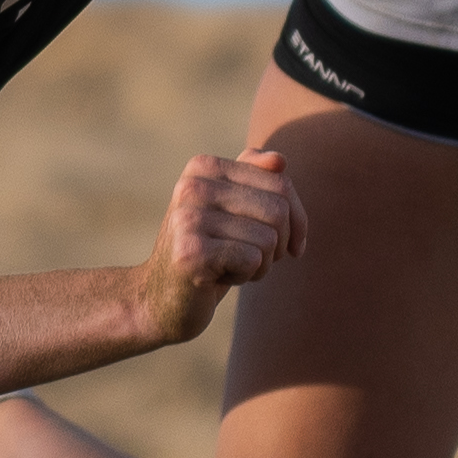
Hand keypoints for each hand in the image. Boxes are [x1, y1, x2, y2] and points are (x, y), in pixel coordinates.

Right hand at [132, 148, 303, 345]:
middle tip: (249, 258)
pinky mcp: (190, 252)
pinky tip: (216, 278)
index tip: (282, 243)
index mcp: (203, 166)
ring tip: (228, 266)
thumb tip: (279, 159)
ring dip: (259, 264)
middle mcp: (192, 186)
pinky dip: (245, 277)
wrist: (161, 298)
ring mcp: (188, 218)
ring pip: (269, 239)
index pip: (281, 183)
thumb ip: (254, 178)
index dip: (296, 220)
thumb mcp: (232, 211)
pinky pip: (252, 260)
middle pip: (278, 211)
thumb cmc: (208, 252)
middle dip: (277, 245)